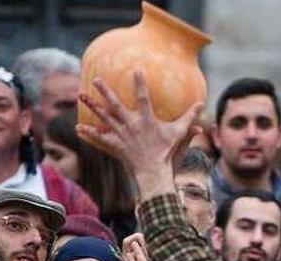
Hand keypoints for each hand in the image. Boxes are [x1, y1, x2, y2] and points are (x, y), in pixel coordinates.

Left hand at [77, 71, 202, 198]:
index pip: (143, 97)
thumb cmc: (167, 152)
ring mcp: (121, 135)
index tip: (136, 68)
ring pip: (104, 117)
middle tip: (96, 79)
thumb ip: (189, 118)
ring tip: (81, 95)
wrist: (154, 172)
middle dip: (105, 91)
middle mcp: (131, 125)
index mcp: (146, 119)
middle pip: (115, 105)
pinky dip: (89, 132)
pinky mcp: (115, 145)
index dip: (140, 82)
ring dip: (92, 106)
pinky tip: (78, 126)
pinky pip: (100, 137)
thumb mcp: (180, 134)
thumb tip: (201, 105)